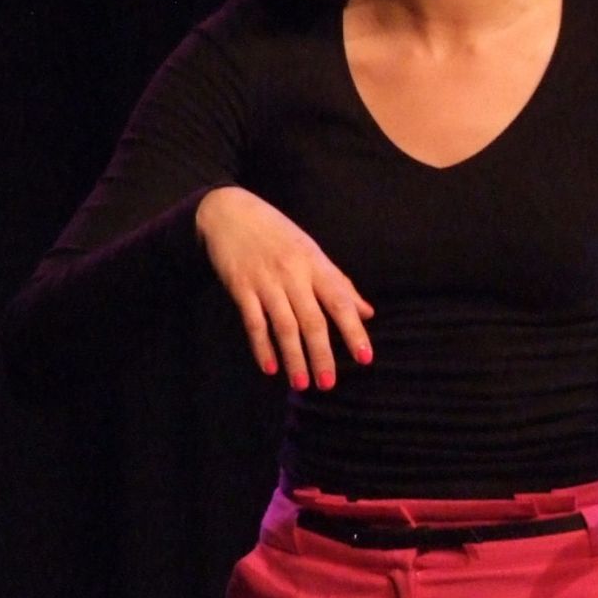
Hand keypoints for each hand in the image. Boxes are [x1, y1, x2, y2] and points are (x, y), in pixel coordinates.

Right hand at [195, 186, 374, 387]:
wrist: (230, 213)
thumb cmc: (278, 235)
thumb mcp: (312, 253)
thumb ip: (339, 284)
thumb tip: (367, 312)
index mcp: (316, 264)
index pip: (340, 302)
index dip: (354, 331)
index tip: (365, 358)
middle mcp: (293, 274)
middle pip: (312, 320)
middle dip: (321, 354)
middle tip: (329, 384)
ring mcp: (266, 281)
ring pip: (284, 326)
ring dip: (293, 358)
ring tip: (302, 384)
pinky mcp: (240, 287)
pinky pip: (254, 322)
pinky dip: (262, 347)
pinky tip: (270, 369)